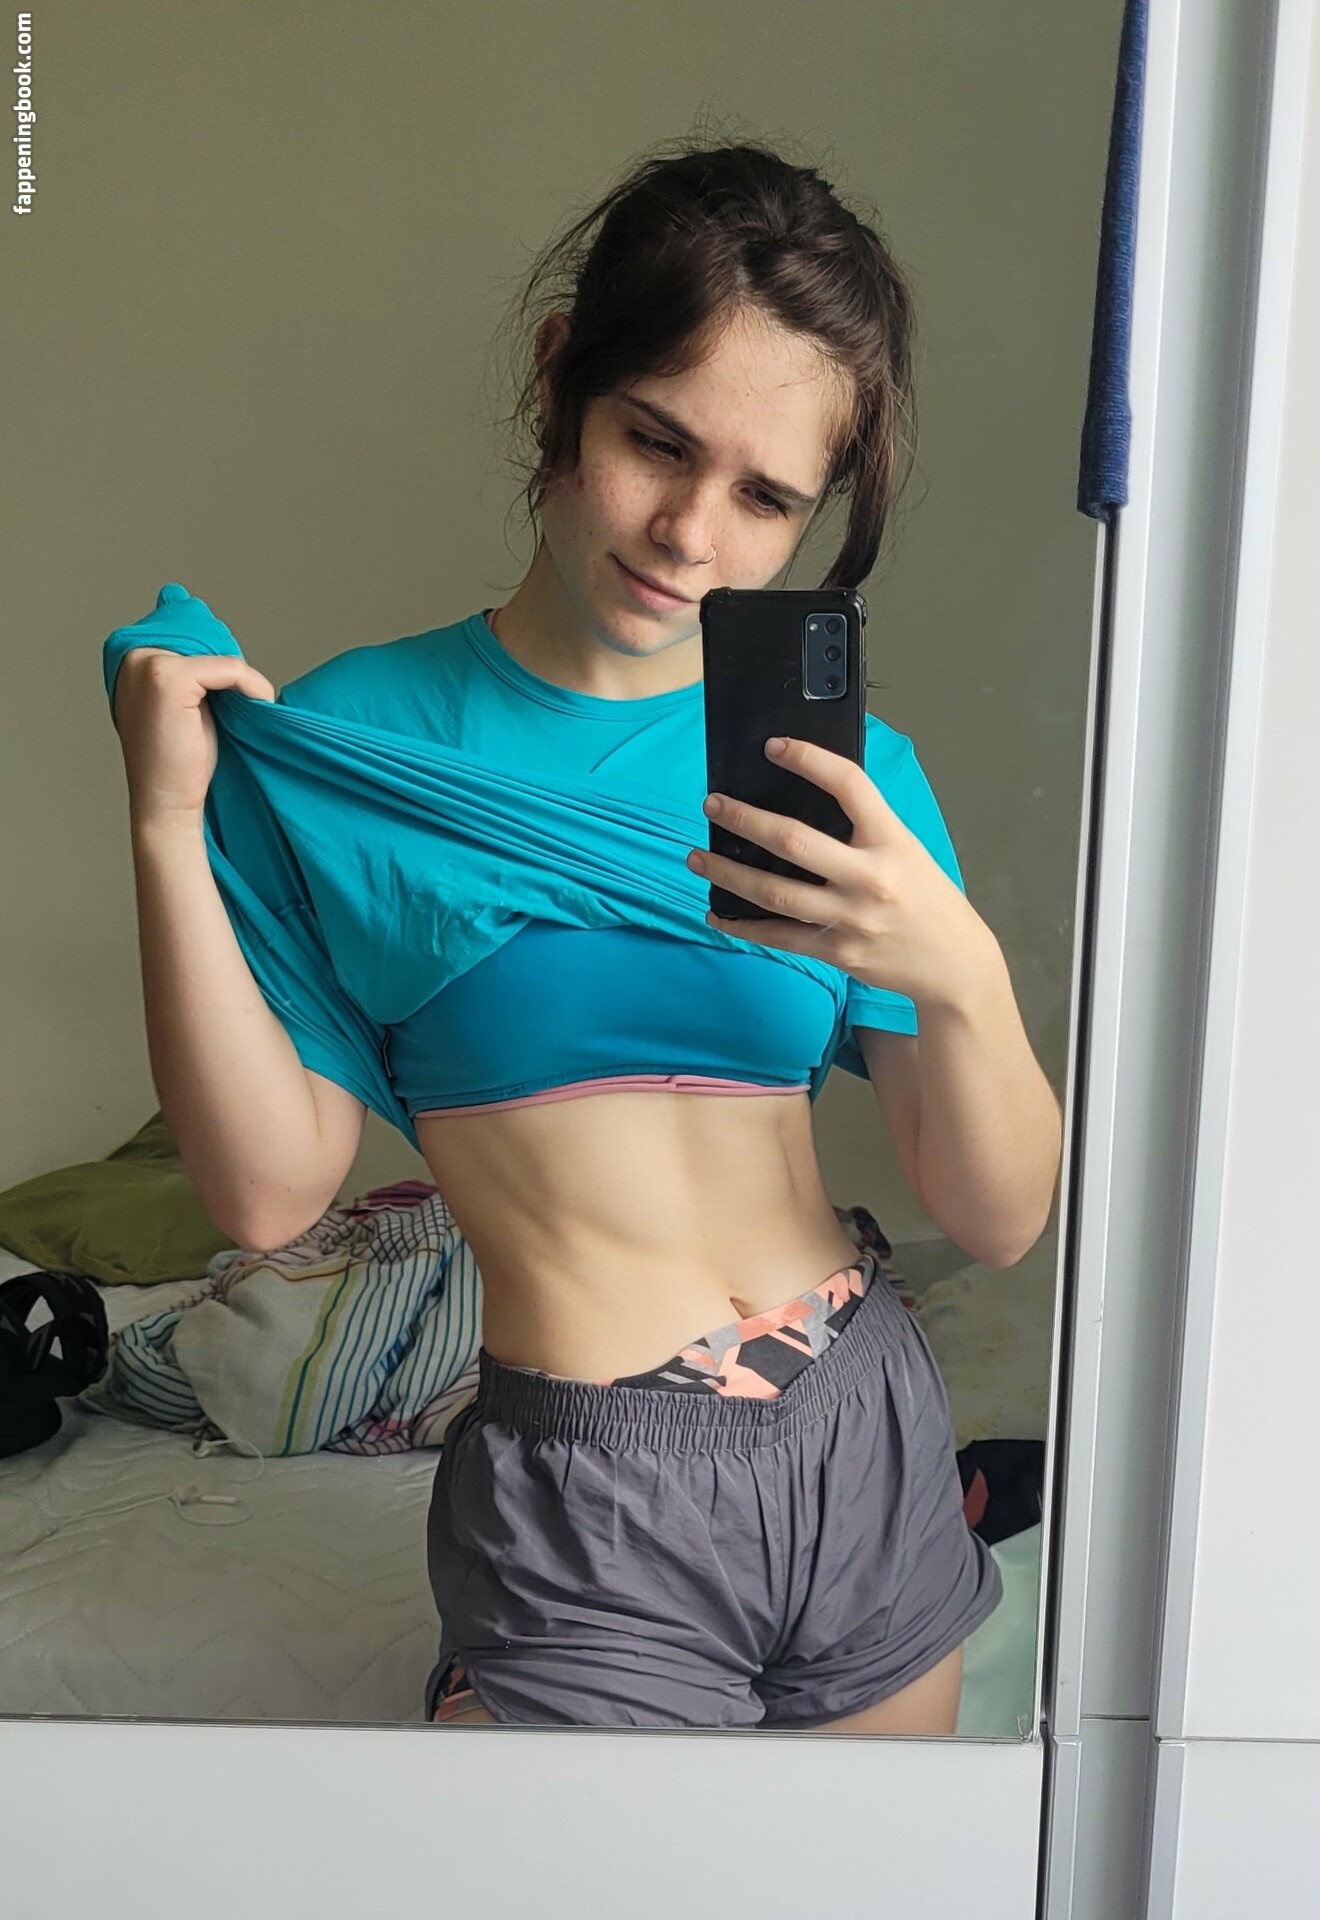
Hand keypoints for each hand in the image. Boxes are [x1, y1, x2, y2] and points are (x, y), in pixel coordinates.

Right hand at [112, 646, 278, 826]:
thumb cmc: (179, 758)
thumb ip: (192, 670)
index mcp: (130, 656)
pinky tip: (254, 707)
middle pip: (205, 637)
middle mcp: (132, 655)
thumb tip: (225, 639)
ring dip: (242, 681)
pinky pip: (230, 668)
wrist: (167, 801)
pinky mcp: (168, 678)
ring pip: (220, 655)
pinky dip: (251, 686)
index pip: (190, 632)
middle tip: (237, 704)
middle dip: (229, 669)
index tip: (230, 692)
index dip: (218, 663)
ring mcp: (146, 664)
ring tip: (239, 712)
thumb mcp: (184, 702)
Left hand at [687, 734, 994, 1012]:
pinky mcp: (837, 951)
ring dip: (728, 872)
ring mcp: (850, 917)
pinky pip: (778, 935)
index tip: (774, 747)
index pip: (849, 785)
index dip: (809, 759)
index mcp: (892, 841)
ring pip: (774, 893)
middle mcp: (870, 877)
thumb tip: (807, 799)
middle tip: (712, 804)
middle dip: (744, 819)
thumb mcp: (908, 850)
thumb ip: (866, 828)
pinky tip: (717, 913)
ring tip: (697, 856)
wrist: (955, 965)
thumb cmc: (929, 900)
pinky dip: (742, 925)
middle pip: (793, 841)